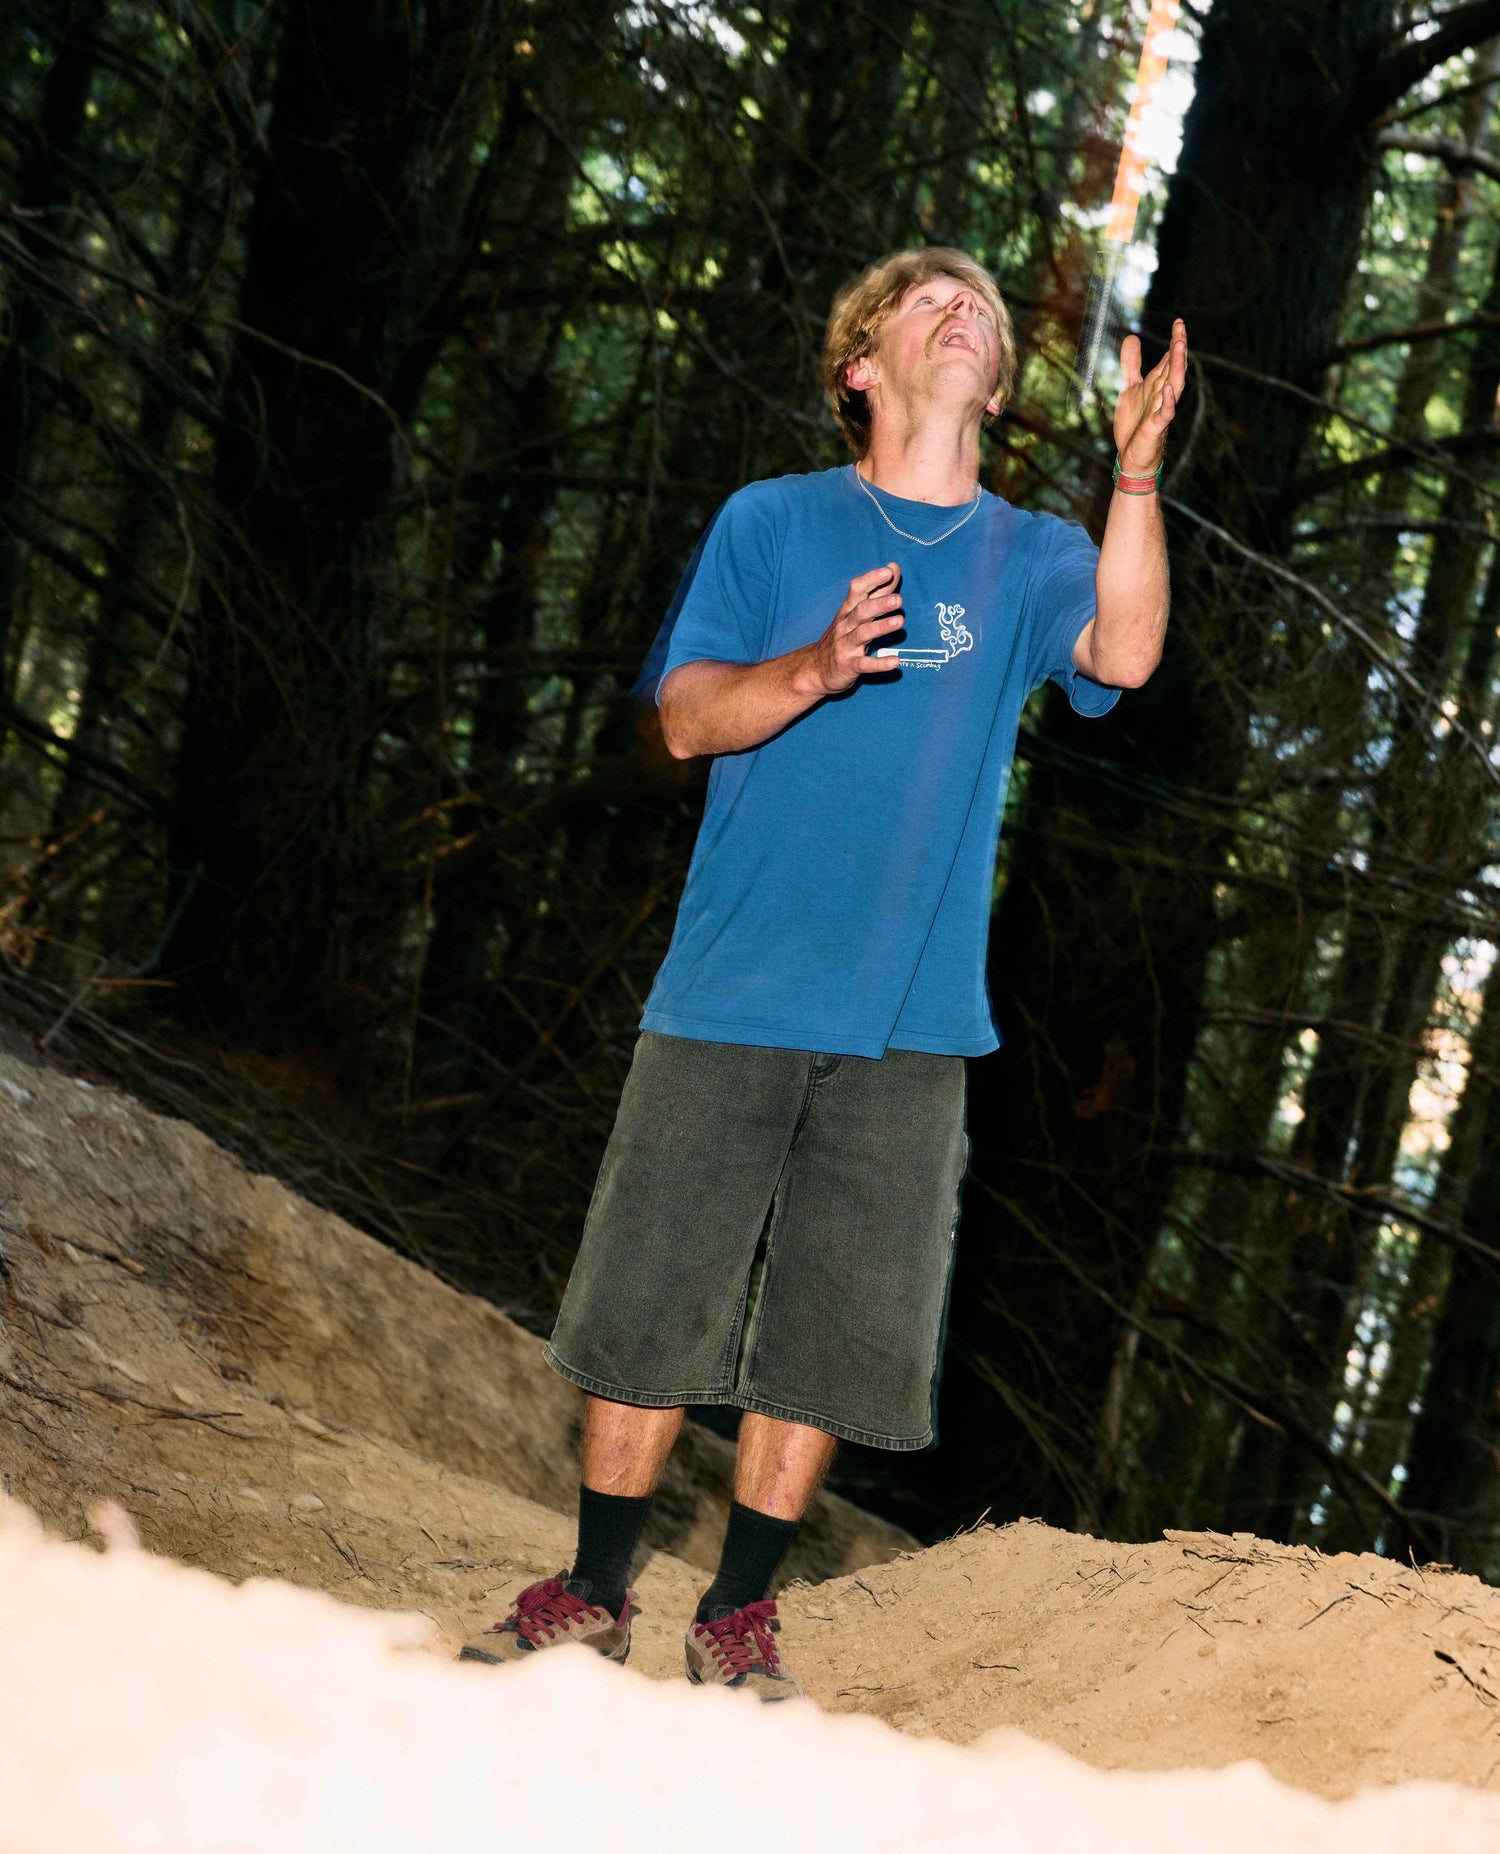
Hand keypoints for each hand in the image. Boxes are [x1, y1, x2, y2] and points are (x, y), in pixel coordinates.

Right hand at [807, 563, 903, 693]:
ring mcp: (846, 646)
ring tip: (899, 622)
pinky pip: (864, 664)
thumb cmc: (842, 636)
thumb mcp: (856, 613)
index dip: (872, 579)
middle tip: (898, 599)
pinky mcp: (849, 666)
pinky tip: (895, 661)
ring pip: (863, 634)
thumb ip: (877, 592)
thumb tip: (893, 567)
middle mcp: (846, 625)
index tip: (889, 571)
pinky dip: (879, 663)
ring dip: (881, 627)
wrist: (815, 669)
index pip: (857, 589)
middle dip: (879, 604)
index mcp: (848, 610)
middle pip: (861, 611)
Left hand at [1114, 317, 1186, 474]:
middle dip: (1178, 348)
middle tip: (1180, 328)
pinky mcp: (1156, 427)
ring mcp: (1161, 409)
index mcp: (1156, 385)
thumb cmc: (1134, 424)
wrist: (1132, 457)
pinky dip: (1169, 401)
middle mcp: (1162, 394)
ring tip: (1179, 347)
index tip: (1178, 322)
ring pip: (1174, 385)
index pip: (1168, 360)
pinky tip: (1169, 389)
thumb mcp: (1129, 389)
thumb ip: (1131, 365)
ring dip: (1177, 367)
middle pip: (1173, 368)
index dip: (1174, 342)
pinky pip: (1165, 413)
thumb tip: (1132, 337)